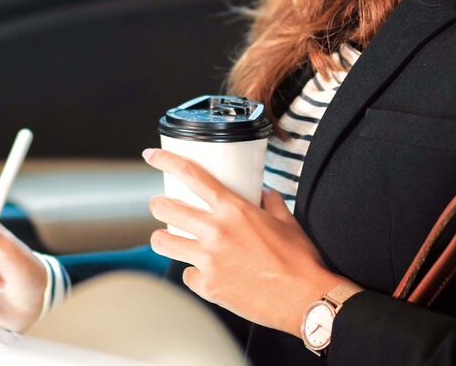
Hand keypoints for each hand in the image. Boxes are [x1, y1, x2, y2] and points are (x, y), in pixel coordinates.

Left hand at [142, 148, 344, 335]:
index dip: (165, 162)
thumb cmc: (299, 260)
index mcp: (233, 209)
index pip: (191, 175)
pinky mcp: (208, 286)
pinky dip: (193, 274)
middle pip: (165, 208)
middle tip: (161, 207)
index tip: (151, 156)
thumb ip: (272, 203)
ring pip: (162, 242)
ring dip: (162, 239)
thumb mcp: (287, 222)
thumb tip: (266, 194)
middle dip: (158, 205)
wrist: (305, 298)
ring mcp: (208, 260)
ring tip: (167, 239)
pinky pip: (187, 275)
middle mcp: (215, 231)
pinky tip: (203, 274)